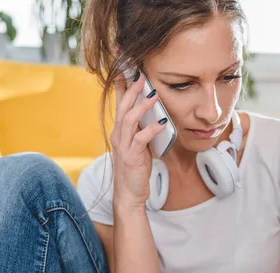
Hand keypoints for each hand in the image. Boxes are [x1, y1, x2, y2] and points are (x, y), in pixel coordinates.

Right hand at [111, 70, 166, 207]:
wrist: (128, 194)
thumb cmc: (135, 170)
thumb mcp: (139, 146)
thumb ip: (143, 130)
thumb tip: (156, 116)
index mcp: (120, 131)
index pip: (119, 104)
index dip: (122, 86)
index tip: (126, 70)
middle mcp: (118, 136)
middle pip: (123, 107)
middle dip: (132, 90)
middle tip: (141, 75)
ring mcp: (123, 146)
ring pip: (129, 120)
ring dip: (141, 106)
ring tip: (153, 94)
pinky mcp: (131, 157)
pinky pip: (140, 139)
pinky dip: (151, 130)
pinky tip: (161, 123)